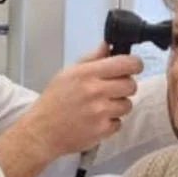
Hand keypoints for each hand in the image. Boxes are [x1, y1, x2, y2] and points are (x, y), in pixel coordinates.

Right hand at [24, 42, 142, 161]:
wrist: (42, 131)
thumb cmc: (54, 101)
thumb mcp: (67, 73)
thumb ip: (91, 59)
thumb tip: (107, 45)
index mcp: (87, 73)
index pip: (126, 63)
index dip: (134, 64)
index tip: (133, 67)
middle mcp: (95, 91)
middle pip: (131, 85)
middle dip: (125, 86)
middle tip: (113, 90)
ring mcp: (100, 112)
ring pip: (127, 105)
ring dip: (118, 106)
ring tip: (101, 107)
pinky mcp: (102, 130)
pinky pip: (119, 123)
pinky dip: (110, 123)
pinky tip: (96, 120)